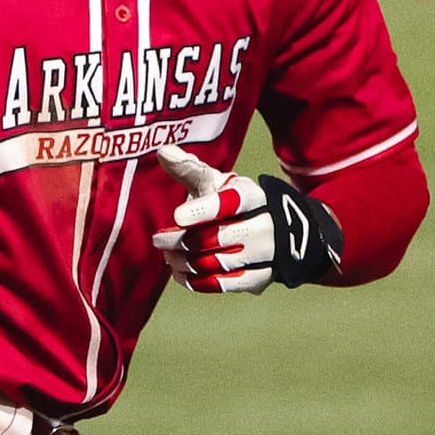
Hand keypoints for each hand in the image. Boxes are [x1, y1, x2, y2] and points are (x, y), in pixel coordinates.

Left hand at [152, 143, 341, 292]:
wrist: (276, 231)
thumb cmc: (233, 203)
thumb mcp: (217, 183)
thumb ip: (190, 169)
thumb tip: (164, 150)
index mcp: (253, 195)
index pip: (232, 201)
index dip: (204, 209)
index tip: (177, 215)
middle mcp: (266, 223)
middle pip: (221, 236)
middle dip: (183, 240)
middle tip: (159, 239)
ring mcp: (267, 253)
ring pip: (221, 262)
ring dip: (187, 262)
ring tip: (168, 257)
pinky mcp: (262, 277)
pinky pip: (227, 284)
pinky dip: (199, 282)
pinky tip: (180, 274)